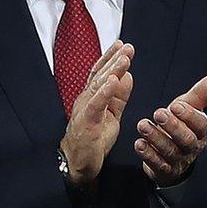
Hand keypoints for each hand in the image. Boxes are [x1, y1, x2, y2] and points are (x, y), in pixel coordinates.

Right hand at [59, 41, 134, 184]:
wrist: (78, 163)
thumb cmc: (94, 138)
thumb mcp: (112, 114)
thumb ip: (119, 96)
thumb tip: (128, 75)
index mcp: (92, 97)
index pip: (101, 73)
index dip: (110, 57)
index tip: (121, 44)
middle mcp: (86, 99)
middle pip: (100, 75)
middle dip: (114, 59)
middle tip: (127, 46)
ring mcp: (84, 110)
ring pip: (98, 86)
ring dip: (112, 70)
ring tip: (124, 58)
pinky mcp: (87, 123)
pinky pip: (96, 105)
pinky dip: (105, 92)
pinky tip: (113, 81)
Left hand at [135, 73, 206, 186]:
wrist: (173, 154)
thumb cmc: (182, 125)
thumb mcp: (190, 108)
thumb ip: (201, 93)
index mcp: (201, 130)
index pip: (200, 124)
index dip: (189, 115)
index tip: (175, 105)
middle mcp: (192, 147)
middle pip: (186, 139)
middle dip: (172, 126)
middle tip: (158, 113)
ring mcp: (179, 160)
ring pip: (170, 151)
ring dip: (156, 138)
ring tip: (143, 125)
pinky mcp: (165, 171)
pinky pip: (157, 164)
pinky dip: (148, 154)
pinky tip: (139, 144)